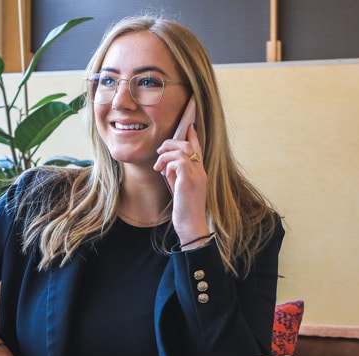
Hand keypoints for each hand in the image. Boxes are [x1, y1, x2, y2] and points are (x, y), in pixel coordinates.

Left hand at [154, 123, 208, 244]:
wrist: (191, 226)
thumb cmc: (185, 210)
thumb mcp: (180, 188)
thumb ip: (176, 175)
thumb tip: (166, 166)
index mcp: (200, 173)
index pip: (198, 149)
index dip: (193, 136)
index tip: (189, 126)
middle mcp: (201, 172)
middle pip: (188, 145)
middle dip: (171, 143)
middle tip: (159, 151)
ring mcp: (196, 176)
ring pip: (182, 151)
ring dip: (166, 154)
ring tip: (158, 165)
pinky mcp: (189, 182)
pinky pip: (178, 162)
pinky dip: (168, 164)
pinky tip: (164, 173)